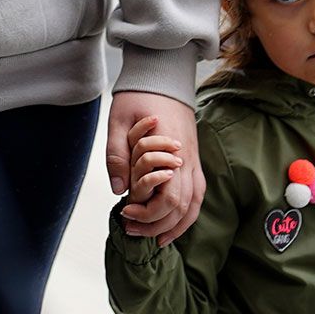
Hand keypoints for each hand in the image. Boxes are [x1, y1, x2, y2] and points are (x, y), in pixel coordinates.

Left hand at [110, 91, 204, 246]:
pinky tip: (171, 224)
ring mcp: (193, 161)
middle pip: (182, 206)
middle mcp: (186, 160)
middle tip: (131, 228)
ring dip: (174, 226)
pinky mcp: (193, 161)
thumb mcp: (118, 121)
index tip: (125, 212)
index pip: (168, 197)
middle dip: (157, 225)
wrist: (163, 75)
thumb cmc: (139, 96)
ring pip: (194, 204)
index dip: (148, 213)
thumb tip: (119, 191)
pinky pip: (197, 195)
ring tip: (153, 238)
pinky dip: (186, 215)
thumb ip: (117, 155)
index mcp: (169, 151)